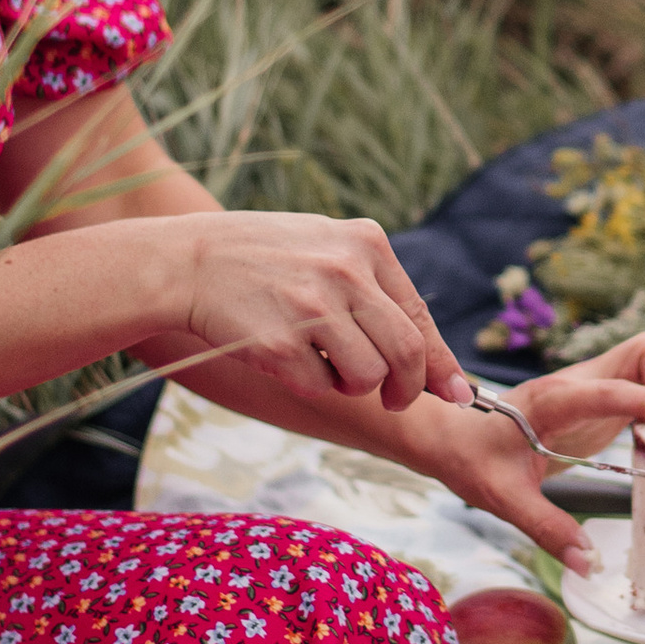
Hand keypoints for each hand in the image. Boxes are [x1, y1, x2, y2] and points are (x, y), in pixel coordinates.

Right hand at [162, 212, 470, 416]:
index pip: (419, 316)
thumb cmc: (263, 260)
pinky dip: (313, 384)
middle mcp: (345, 272)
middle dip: (409, 389)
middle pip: (407, 353)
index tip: (457, 393)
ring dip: (354, 386)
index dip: (440, 363)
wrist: (187, 261)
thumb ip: (377, 293)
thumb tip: (433, 363)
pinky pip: (321, 386)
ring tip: (325, 364)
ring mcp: (313, 308)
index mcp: (365, 243)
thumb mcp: (327, 251)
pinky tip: (288, 356)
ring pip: (369, 376)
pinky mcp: (281, 343)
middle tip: (395, 400)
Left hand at [420, 338, 644, 564]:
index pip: (609, 389)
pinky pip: (640, 387)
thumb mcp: (504, 500)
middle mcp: (576, 384)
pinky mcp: (596, 401)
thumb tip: (590, 564)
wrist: (451, 438)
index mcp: (552, 400)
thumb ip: (547, 529)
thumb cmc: (472, 461)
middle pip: (643, 354)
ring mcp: (588, 388)